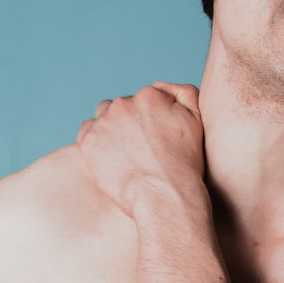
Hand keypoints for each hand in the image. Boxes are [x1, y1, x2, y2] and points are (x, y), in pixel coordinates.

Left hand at [76, 82, 206, 217]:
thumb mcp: (196, 119)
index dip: (148, 119)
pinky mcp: (89, 142)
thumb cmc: (184, 164)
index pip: (142, 98)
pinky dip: (95, 142)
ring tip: (123, 153)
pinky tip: (109, 157)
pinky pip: (86, 133)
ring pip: (102, 117)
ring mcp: (104, 122)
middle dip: (128, 123)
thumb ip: (183, 93)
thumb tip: (159, 86)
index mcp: (150, 95)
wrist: (165, 196)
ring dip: (110, 129)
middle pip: (120, 106)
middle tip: (139, 149)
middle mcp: (124, 103)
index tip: (153, 138)